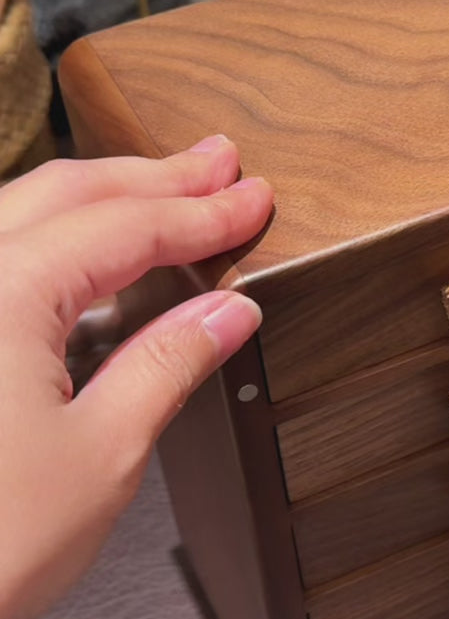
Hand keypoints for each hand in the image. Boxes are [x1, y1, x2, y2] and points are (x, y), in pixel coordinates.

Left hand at [0, 136, 272, 618]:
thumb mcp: (102, 455)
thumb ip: (167, 365)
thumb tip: (229, 312)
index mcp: (1, 299)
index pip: (124, 229)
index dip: (200, 211)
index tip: (254, 200)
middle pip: (67, 192)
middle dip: (154, 176)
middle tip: (221, 164)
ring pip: (24, 213)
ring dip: (105, 197)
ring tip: (169, 191)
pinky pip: (3, 259)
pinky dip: (60, 242)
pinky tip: (94, 260)